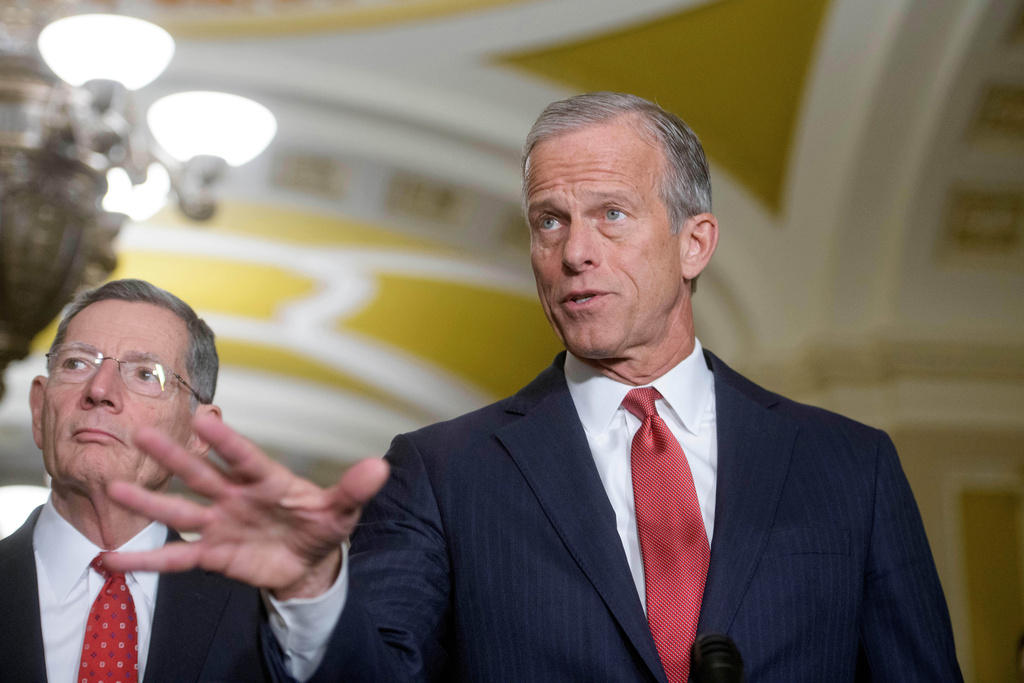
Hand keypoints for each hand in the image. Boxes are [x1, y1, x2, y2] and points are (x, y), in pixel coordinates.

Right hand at [103, 414, 388, 599]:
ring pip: (180, 510)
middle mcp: (235, 496)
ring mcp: (220, 524)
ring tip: (113, 489)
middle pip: (201, 474)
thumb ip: (354, 490)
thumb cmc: (321, 525)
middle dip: (173, 457)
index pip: (244, 456)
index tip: (204, 418)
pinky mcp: (212, 554)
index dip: (225, 440)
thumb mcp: (342, 509)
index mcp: (267, 480)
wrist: (309, 562)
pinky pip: (175, 557)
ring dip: (149, 500)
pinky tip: (113, 558)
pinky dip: (146, 558)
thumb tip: (380, 467)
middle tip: (142, 433)